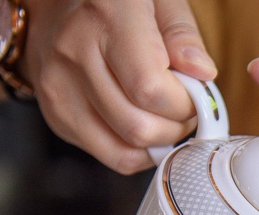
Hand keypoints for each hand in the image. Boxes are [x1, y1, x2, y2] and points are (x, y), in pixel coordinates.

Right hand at [21, 0, 216, 173]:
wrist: (56, 9)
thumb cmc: (119, 6)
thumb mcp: (160, 1)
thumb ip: (183, 35)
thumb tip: (202, 73)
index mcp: (106, 16)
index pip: (150, 89)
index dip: (184, 104)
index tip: (196, 95)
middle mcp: (74, 51)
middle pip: (139, 126)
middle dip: (177, 127)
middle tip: (184, 109)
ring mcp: (58, 86)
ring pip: (126, 149)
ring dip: (160, 142)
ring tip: (165, 116)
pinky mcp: (56, 115)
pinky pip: (112, 156)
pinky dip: (140, 151)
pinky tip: (144, 124)